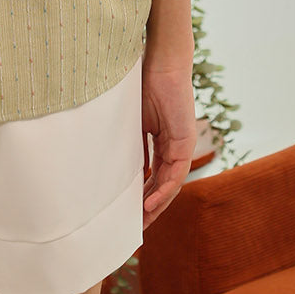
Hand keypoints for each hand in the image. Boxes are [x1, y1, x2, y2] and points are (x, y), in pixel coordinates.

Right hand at [141, 58, 196, 228]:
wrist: (160, 63)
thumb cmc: (142, 84)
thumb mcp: (131, 121)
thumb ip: (127, 143)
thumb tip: (108, 162)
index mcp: (161, 143)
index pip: (150, 177)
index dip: (139, 197)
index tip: (124, 214)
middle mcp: (174, 148)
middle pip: (161, 187)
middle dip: (146, 209)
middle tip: (131, 230)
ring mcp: (182, 147)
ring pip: (169, 186)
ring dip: (154, 206)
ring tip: (138, 224)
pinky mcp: (186, 144)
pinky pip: (175, 176)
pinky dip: (162, 192)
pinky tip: (148, 205)